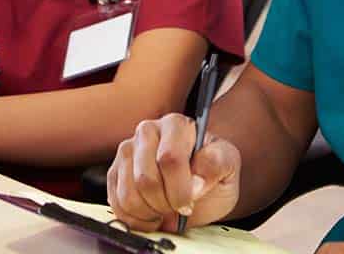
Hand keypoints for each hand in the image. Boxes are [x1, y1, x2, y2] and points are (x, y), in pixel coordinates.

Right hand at [107, 113, 241, 232]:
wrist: (200, 186)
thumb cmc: (212, 172)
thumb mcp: (228, 165)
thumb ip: (217, 164)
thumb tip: (195, 180)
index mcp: (176, 125)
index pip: (169, 158)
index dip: (180, 188)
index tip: (191, 200)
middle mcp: (147, 132)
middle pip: (146, 179)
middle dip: (166, 203)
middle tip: (179, 206)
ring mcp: (127, 152)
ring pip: (129, 194)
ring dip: (151, 212)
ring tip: (166, 209)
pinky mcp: (114, 173)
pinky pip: (117, 204)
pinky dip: (136, 218)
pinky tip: (151, 213)